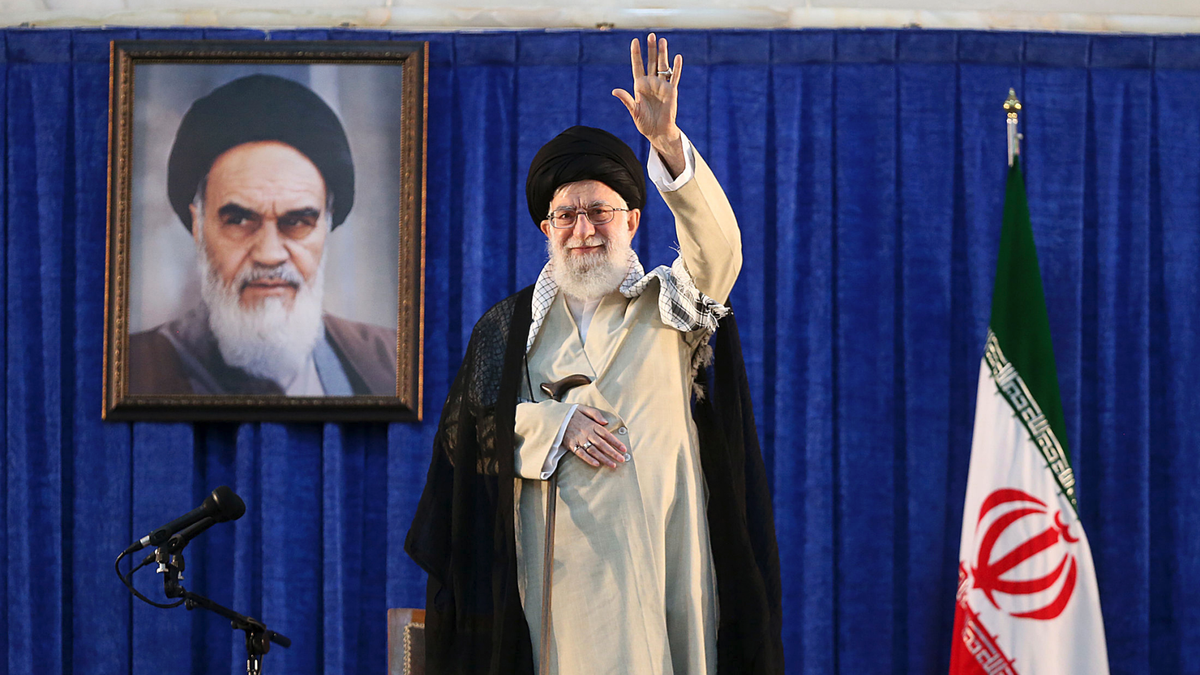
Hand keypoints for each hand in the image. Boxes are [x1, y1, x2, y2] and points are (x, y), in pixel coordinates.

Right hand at [563, 405, 628, 468]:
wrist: (554, 417)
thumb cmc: (570, 413)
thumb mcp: (583, 408)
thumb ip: (595, 414)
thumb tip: (606, 422)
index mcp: (591, 424)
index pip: (607, 434)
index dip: (616, 442)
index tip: (624, 449)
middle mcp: (586, 432)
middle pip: (602, 444)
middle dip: (613, 453)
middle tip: (622, 460)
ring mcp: (579, 439)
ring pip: (593, 450)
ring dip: (603, 458)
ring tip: (612, 465)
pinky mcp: (571, 445)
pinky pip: (581, 453)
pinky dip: (588, 459)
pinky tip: (596, 464)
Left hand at [612, 33, 685, 176]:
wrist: (657, 131)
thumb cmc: (644, 123)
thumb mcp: (634, 111)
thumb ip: (626, 99)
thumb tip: (614, 91)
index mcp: (640, 86)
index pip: (637, 66)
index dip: (636, 54)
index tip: (635, 41)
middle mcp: (651, 83)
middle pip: (651, 62)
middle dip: (650, 49)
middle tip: (651, 36)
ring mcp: (662, 86)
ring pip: (662, 66)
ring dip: (663, 54)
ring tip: (662, 41)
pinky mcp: (672, 91)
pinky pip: (674, 77)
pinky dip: (676, 68)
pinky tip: (677, 57)